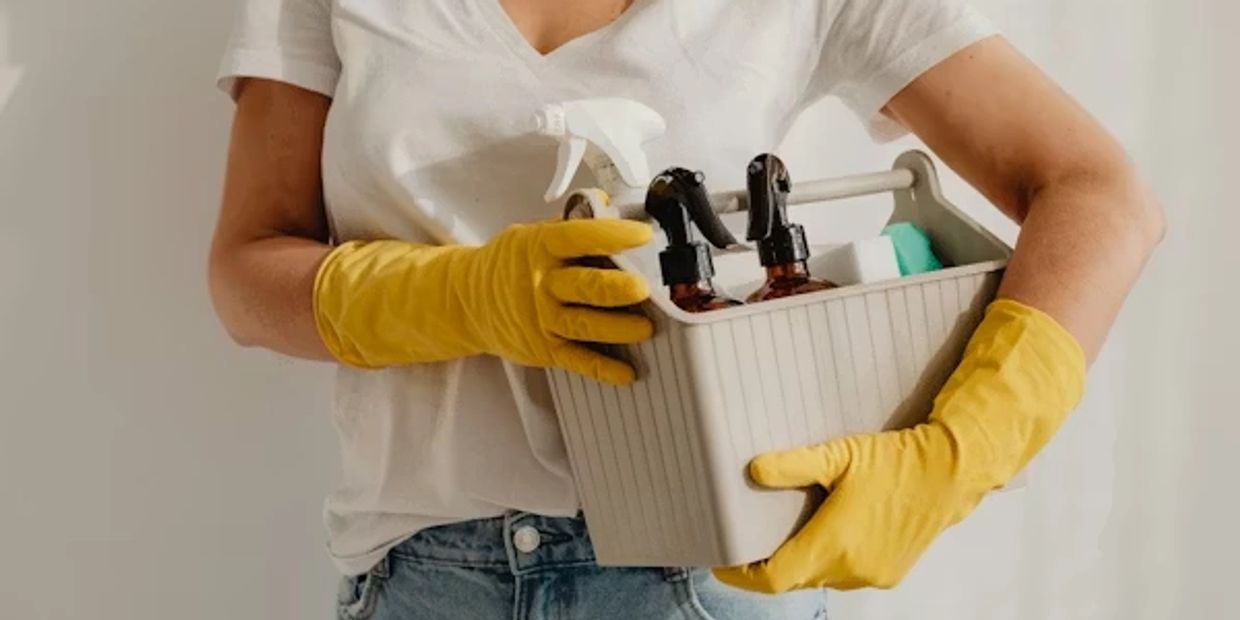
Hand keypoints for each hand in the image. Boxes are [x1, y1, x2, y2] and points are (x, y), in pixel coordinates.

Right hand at [314, 219, 654, 383]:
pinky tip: (628, 373)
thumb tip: (611, 205)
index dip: (611, 235)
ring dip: (617, 328)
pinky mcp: (544, 349)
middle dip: (615, 288)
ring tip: (646, 328)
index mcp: (540, 247)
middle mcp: (541, 284)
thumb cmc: (510, 264)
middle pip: (582, 286)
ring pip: (583, 325)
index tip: (642, 235)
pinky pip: (577, 360)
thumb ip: (571, 225)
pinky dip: (603, 369)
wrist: (467, 301)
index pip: (577, 237)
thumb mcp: (532, 235)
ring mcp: (542, 319)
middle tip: (643, 288)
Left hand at [714, 300, 1085, 591]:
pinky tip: (821, 536)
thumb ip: (793, 464)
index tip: (721, 561)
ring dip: (798, 564)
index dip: (741, 575)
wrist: (951, 472)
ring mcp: (873, 575)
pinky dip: (826, 562)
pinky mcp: (889, 573)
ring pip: (819, 580)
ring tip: (778, 537)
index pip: (774, 579)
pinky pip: (844, 576)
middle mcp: (852, 569)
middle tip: (744, 543)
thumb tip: (753, 470)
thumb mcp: (840, 455)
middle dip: (766, 566)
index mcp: (835, 544)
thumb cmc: (897, 461)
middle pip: (793, 581)